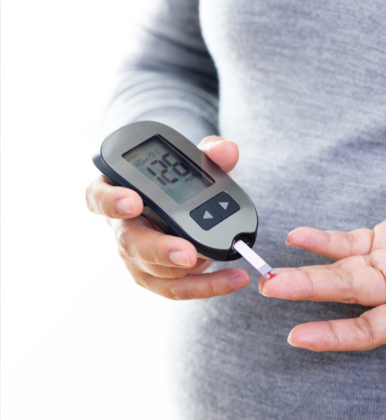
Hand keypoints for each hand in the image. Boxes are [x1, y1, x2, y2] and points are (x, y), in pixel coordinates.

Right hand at [86, 135, 249, 298]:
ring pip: (155, 271)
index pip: (98, 196)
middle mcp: (122, 229)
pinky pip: (178, 288)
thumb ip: (208, 153)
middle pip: (130, 243)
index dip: (111, 201)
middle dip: (160, 249)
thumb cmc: (177, 184)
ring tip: (222, 266)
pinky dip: (208, 286)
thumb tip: (227, 150)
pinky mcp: (157, 278)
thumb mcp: (191, 163)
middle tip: (188, 253)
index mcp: (118, 192)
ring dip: (189, 271)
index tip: (133, 201)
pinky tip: (233, 279)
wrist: (181, 210)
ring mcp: (137, 257)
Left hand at [260, 161, 385, 352]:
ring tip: (272, 270)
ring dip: (308, 269)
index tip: (299, 336)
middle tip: (270, 289)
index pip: (371, 330)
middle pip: (347, 296)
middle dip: (308, 293)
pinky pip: (350, 241)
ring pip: (342, 269)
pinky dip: (325, 240)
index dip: (335, 336)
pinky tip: (300, 236)